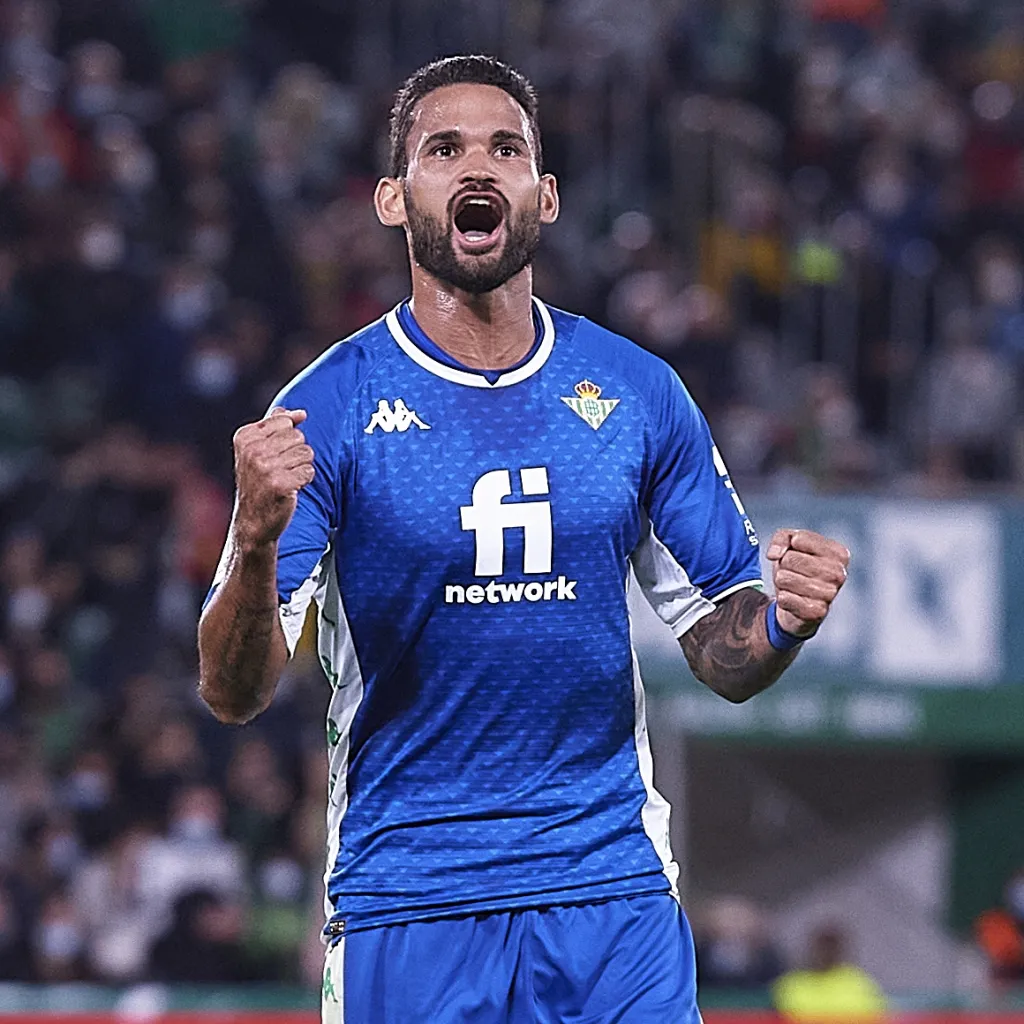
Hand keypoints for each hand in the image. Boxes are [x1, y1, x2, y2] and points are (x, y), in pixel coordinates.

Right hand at [232, 408, 314, 548]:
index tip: (274, 455)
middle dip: (296, 453)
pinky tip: (291, 488)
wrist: (252, 522)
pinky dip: (304, 480)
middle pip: (298, 436)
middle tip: (281, 470)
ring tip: (286, 479)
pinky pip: (309, 471)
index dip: (287, 439)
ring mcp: (265, 467)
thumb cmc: (259, 483)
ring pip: (306, 453)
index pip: (285, 421)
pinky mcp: (280, 484)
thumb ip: (276, 426)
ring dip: (301, 467)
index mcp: (245, 437)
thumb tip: (300, 413)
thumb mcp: (258, 450)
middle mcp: (252, 450)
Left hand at [765, 528, 849, 637]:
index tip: (797, 555)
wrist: (797, 604)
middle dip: (783, 566)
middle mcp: (839, 574)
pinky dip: (782, 598)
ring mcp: (830, 594)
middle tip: (793, 573)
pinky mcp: (817, 613)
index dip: (789, 547)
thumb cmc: (797, 569)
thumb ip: (782, 538)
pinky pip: (784, 598)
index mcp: (839, 553)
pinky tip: (793, 600)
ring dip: (782, 582)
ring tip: (793, 586)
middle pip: (790, 559)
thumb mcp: (790, 544)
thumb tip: (774, 555)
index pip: (798, 540)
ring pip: (784, 578)